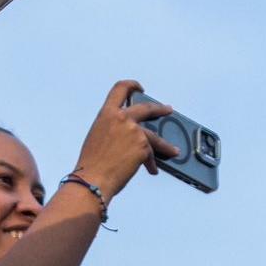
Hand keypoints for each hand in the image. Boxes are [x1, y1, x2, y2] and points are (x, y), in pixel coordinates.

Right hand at [71, 80, 178, 198]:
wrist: (92, 180)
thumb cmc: (92, 163)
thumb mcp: (98, 136)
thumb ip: (113, 128)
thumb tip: (128, 135)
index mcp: (107, 114)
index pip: (120, 90)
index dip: (131, 85)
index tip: (139, 88)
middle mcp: (122, 118)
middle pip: (147, 108)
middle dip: (160, 109)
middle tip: (167, 109)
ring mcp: (134, 131)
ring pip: (154, 137)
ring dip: (165, 145)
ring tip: (173, 150)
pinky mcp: (143, 146)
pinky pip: (151, 155)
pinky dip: (151, 164)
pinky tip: (152, 170)